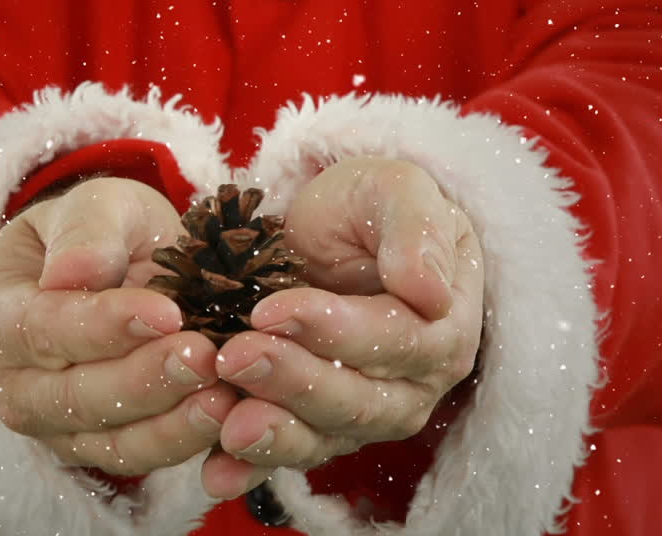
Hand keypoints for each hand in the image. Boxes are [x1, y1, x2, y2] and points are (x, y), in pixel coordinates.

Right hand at [0, 177, 239, 475]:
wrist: (123, 262)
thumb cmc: (102, 229)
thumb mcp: (98, 205)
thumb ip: (87, 232)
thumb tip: (73, 273)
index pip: (42, 327)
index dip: (103, 325)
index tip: (167, 312)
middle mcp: (11, 380)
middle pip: (72, 395)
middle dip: (144, 379)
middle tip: (204, 356)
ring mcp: (52, 423)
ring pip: (107, 438)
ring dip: (169, 422)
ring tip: (222, 395)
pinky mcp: (95, 446)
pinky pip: (138, 457)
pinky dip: (183, 441)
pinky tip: (226, 415)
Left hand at [200, 158, 483, 498]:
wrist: (326, 227)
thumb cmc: (366, 204)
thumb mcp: (393, 189)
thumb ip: (416, 229)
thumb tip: (431, 291)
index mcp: (444, 323)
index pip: (398, 340)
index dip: (335, 331)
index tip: (270, 310)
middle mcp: (414, 381)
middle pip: (362, 399)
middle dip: (294, 382)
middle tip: (233, 357)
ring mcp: (367, 410)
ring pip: (328, 435)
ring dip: (276, 433)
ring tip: (228, 424)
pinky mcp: (320, 427)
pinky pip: (292, 454)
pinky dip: (254, 469)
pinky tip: (217, 473)